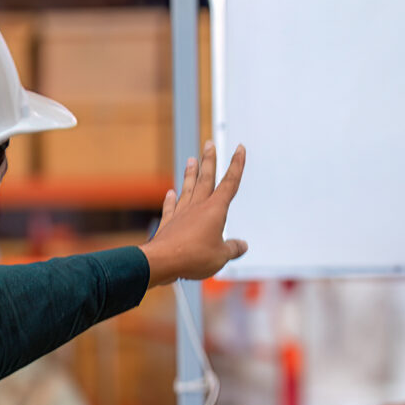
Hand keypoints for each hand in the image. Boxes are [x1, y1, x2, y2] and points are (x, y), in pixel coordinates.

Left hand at [141, 142, 248, 284]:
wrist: (163, 260)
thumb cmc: (194, 257)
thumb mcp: (221, 256)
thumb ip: (232, 249)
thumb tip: (242, 245)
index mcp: (215, 210)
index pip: (230, 183)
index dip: (237, 165)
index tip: (240, 149)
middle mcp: (198, 207)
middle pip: (206, 178)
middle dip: (209, 160)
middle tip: (209, 144)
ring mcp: (181, 213)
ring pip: (188, 188)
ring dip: (191, 174)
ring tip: (191, 160)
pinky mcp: (169, 223)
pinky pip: (171, 207)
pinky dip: (171, 199)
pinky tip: (170, 193)